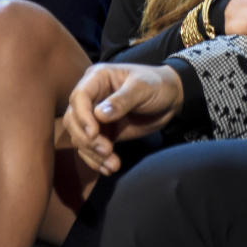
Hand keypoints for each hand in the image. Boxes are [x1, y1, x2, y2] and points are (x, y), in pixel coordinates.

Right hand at [63, 63, 184, 174]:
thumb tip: (99, 115)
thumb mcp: (143, 88)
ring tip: (113, 164)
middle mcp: (91, 97)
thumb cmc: (158, 85)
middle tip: (107, 151)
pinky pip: (90, 148)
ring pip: (80, 137)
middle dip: (87, 139)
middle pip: (74, 120)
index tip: (94, 133)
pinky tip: (109, 168)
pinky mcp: (103, 132)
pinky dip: (96, 160)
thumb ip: (123, 100)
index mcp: (97, 78)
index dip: (83, 117)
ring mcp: (95, 116)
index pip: (79, 97)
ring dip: (93, 154)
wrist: (172, 99)